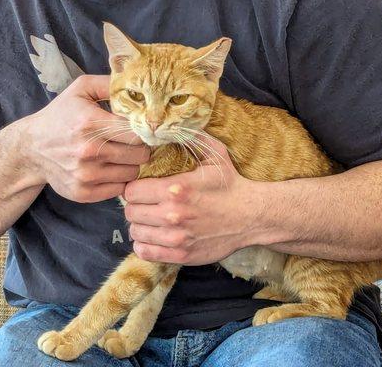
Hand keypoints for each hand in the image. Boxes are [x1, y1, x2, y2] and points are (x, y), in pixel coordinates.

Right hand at [22, 75, 149, 202]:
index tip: (142, 129)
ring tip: (120, 155)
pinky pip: (120, 189)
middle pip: (140, 155)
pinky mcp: (83, 193)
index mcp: (90, 123)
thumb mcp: (80, 90)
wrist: (31, 148)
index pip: (136, 132)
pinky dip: (119, 180)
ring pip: (133, 173)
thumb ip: (109, 83)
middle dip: (141, 148)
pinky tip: (110, 169)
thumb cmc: (61, 116)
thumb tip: (136, 81)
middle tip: (133, 143)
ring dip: (131, 164)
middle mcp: (88, 150)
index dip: (144, 130)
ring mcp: (86, 174)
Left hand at [124, 136, 262, 264]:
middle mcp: (172, 214)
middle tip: (146, 204)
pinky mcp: (181, 255)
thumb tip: (169, 125)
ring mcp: (176, 238)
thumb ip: (191, 138)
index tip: (142, 189)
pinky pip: (145, 253)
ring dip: (140, 226)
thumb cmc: (230, 184)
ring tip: (150, 220)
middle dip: (136, 207)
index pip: (131, 191)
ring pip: (135, 233)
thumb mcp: (215, 154)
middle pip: (130, 213)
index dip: (134, 189)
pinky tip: (154, 237)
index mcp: (175, 188)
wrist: (251, 216)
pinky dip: (145, 245)